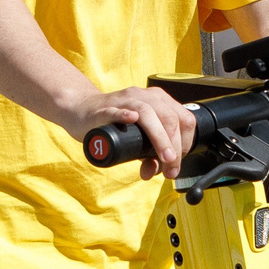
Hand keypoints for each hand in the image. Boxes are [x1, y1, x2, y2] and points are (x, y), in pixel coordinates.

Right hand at [66, 83, 196, 180]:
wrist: (82, 112)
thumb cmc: (113, 124)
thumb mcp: (137, 141)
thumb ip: (149, 155)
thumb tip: (154, 171)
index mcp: (159, 101)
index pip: (184, 120)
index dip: (186, 144)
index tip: (176, 162)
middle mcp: (145, 96)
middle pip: (170, 118)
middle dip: (175, 147)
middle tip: (170, 167)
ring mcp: (125, 100)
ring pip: (148, 114)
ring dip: (160, 138)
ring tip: (163, 157)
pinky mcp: (104, 108)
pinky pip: (116, 109)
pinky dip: (124, 115)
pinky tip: (131, 119)